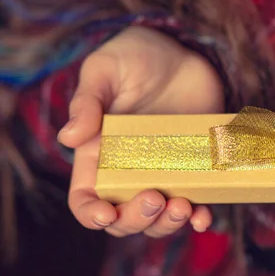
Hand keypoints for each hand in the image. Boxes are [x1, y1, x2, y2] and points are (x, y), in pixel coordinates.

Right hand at [58, 27, 222, 237]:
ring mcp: (163, 173)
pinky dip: (199, 217)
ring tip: (183, 206)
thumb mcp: (106, 69)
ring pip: (159, 219)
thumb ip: (87, 101)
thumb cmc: (136, 56)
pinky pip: (195, 203)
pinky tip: (203, 217)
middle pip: (124, 217)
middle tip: (154, 198)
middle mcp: (129, 171)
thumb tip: (69, 137)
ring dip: (168, 224)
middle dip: (136, 220)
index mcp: (97, 154)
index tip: (106, 215)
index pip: (86, 197)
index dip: (91, 215)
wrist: (184, 52)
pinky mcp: (194, 169)